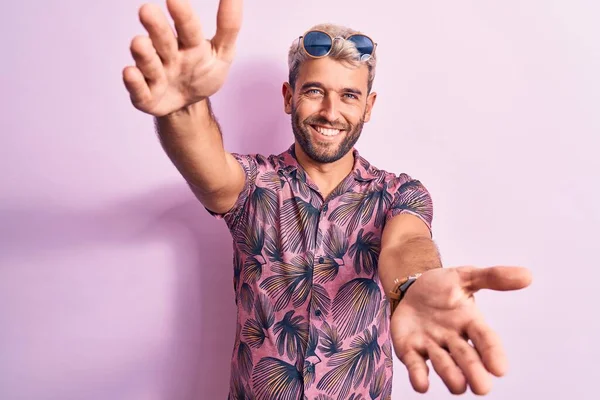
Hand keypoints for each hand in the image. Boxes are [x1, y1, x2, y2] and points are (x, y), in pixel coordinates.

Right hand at [123, 0, 242, 116]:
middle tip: (147, 10)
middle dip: (156, 27)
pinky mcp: (144, 95)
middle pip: (162, 39)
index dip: (183, 14)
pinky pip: (138, 89)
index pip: (188, 26)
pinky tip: (131, 73)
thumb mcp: (222, 53)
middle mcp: (167, 54)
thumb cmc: (202, 72)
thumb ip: (229, 26)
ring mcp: (154, 74)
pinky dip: (134, 82)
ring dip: (144, 53)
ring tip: (140, 43)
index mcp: (189, 42)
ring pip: (148, 61)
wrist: (187, 104)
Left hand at [391, 266, 531, 394]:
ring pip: (444, 367)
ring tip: (459, 385)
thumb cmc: (441, 287)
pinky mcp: (410, 350)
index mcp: (471, 322)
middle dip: (474, 373)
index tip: (500, 369)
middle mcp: (454, 339)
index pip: (486, 340)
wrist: (409, 287)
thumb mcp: (464, 276)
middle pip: (467, 359)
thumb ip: (492, 277)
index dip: (493, 353)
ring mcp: (432, 346)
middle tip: (482, 387)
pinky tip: (422, 384)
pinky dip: (418, 376)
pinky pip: (416, 366)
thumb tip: (527, 275)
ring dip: (450, 376)